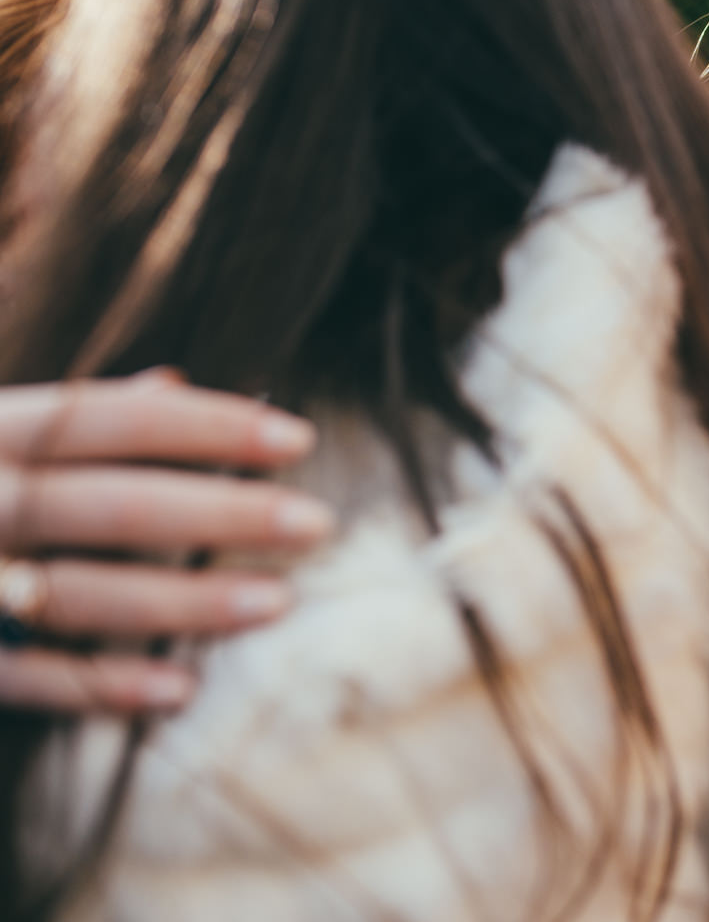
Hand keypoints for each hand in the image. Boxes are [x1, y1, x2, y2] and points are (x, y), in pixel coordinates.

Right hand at [0, 373, 326, 713]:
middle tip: (317, 523)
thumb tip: (174, 382)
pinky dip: (101, 686)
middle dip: (218, 514)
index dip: (204, 425)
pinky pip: (22, 677)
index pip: (104, 418)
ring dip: (180, 604)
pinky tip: (178, 690)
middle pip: (107, 505)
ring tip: (274, 603)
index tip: (295, 436)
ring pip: (77, 595)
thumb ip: (59, 413)